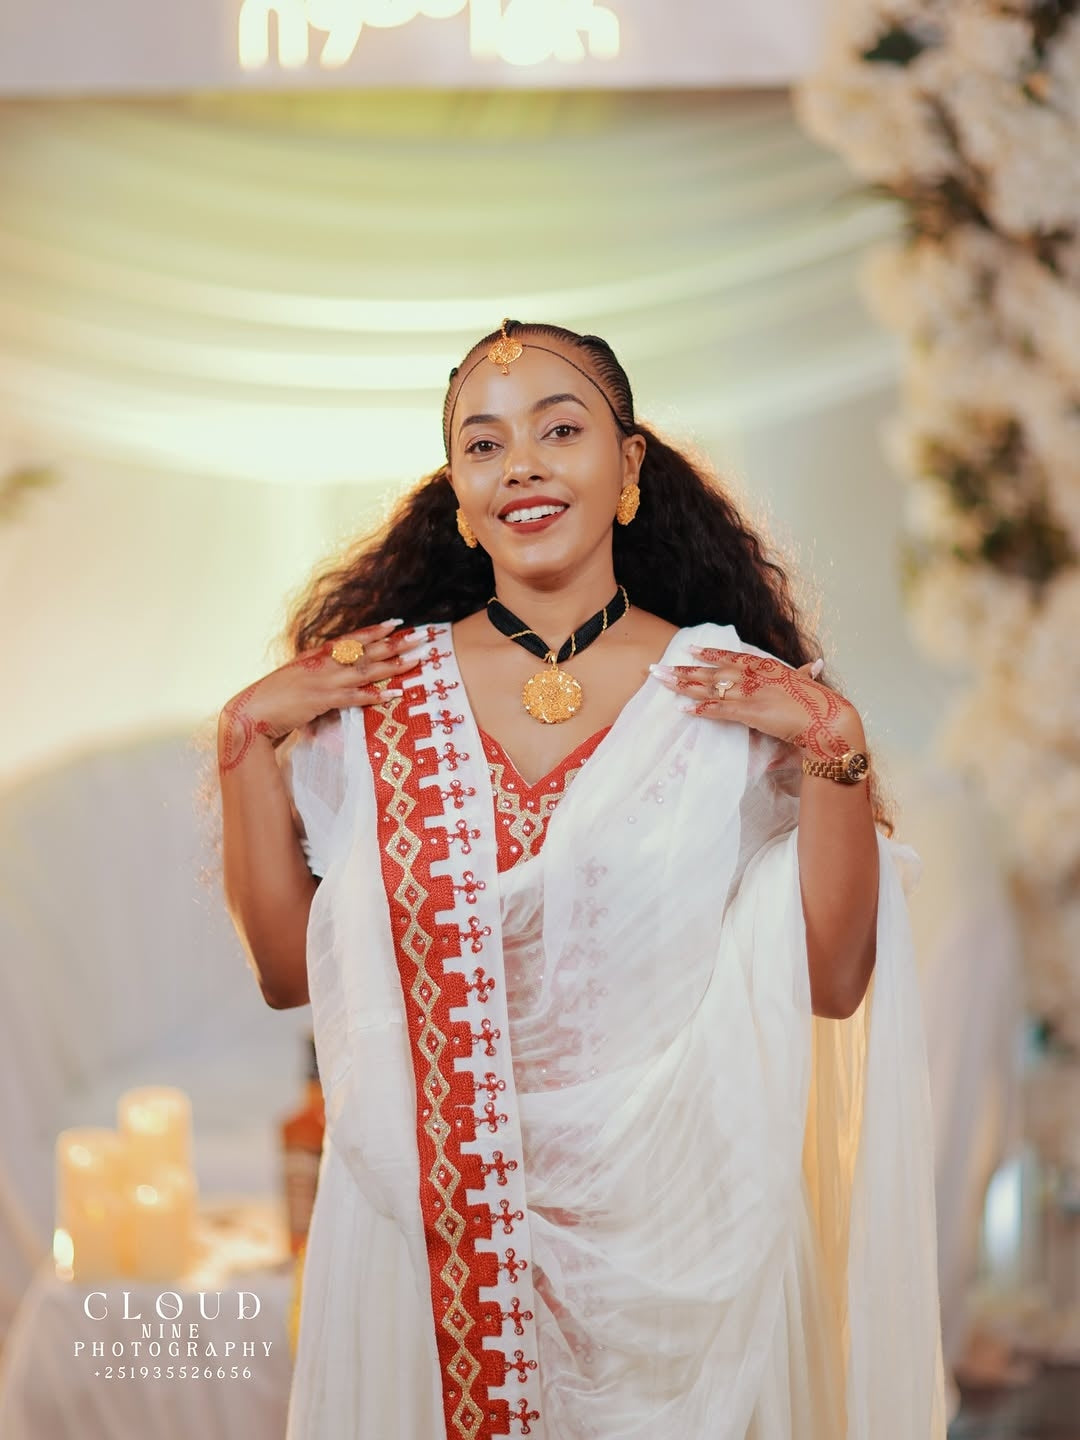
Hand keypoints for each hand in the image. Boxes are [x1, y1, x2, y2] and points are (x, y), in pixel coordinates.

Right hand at [218, 619, 423, 772]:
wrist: (251, 713)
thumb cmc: (273, 698)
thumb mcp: (297, 677)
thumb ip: (317, 671)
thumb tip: (335, 671)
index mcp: (317, 655)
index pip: (351, 638)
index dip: (375, 630)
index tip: (396, 622)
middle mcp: (323, 663)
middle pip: (365, 650)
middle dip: (394, 642)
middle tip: (420, 636)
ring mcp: (323, 680)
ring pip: (365, 669)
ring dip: (393, 664)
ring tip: (417, 659)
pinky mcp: (322, 700)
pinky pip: (354, 696)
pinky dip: (375, 695)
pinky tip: (394, 693)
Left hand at [650, 648, 864, 759]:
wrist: (827, 719)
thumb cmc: (819, 703)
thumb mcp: (809, 683)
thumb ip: (807, 672)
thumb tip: (815, 665)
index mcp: (767, 667)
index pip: (732, 656)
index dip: (709, 653)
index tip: (688, 649)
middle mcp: (754, 676)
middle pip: (712, 671)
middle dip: (682, 670)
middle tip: (657, 669)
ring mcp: (751, 693)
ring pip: (710, 687)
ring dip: (683, 686)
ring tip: (661, 682)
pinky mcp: (750, 712)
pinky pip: (720, 710)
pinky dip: (701, 709)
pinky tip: (683, 709)